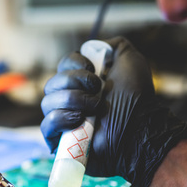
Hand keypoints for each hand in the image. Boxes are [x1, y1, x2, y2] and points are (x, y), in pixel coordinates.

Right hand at [40, 37, 186, 186]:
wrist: (139, 126)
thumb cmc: (137, 96)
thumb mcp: (130, 60)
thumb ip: (113, 46)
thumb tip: (91, 47)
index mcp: (83, 82)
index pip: (62, 65)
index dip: (73, 63)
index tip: (93, 70)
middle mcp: (71, 99)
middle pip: (52, 83)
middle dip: (74, 81)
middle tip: (97, 90)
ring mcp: (65, 120)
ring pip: (47, 102)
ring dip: (73, 100)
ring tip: (95, 108)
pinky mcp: (61, 140)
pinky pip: (47, 125)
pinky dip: (61, 119)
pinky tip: (80, 120)